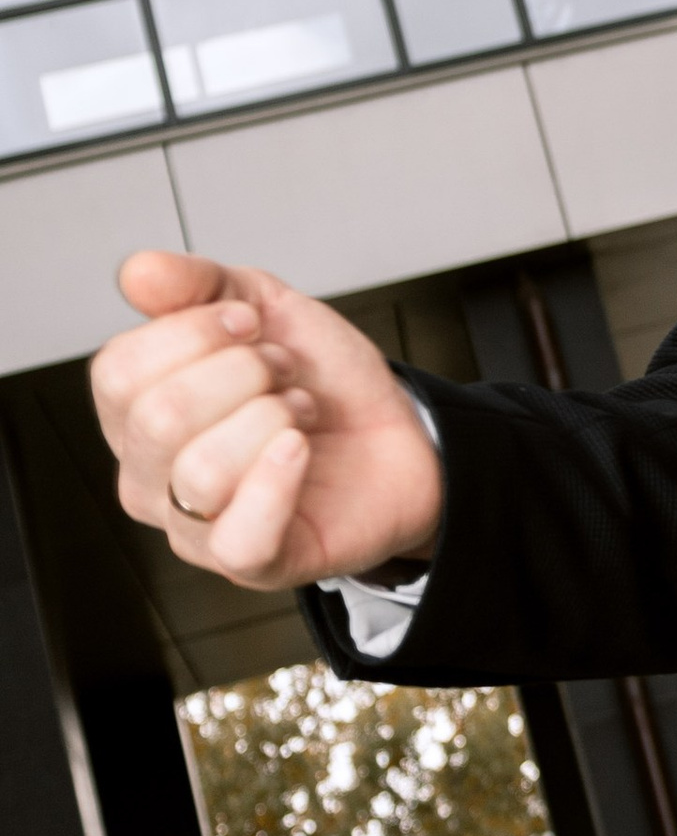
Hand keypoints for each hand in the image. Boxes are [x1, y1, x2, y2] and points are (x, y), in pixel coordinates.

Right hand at [91, 252, 445, 594]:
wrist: (397, 433)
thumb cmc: (320, 383)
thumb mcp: (264, 308)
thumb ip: (199, 284)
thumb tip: (139, 273)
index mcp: (136, 416)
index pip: (119, 372)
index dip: (195, 331)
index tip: (252, 324)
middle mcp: (149, 479)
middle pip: (158, 417)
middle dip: (243, 372)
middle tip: (284, 371)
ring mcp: (194, 529)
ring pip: (201, 471)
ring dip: (271, 419)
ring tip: (299, 412)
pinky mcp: (252, 563)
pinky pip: (241, 533)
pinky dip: (278, 479)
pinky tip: (301, 447)